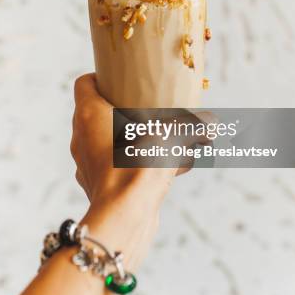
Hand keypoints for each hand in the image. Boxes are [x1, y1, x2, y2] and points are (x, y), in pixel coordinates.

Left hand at [70, 74, 174, 268]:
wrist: (124, 217)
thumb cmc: (139, 164)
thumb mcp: (172, 135)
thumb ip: (193, 125)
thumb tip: (213, 124)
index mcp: (89, 114)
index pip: (84, 83)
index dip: (100, 78)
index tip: (121, 82)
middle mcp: (81, 137)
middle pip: (95, 113)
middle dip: (120, 110)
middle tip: (144, 109)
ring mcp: (86, 164)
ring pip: (104, 142)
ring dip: (128, 139)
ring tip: (156, 141)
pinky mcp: (96, 188)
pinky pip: (115, 168)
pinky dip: (133, 165)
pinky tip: (158, 171)